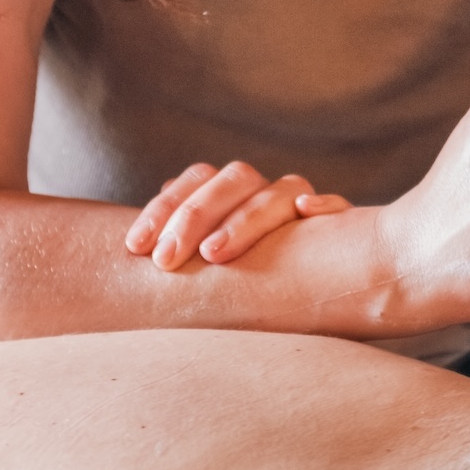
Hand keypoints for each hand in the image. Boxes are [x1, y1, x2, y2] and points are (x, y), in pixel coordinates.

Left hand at [125, 161, 351, 269]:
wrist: (325, 291)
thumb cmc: (241, 290)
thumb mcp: (204, 274)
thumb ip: (179, 256)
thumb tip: (127, 260)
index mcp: (232, 194)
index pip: (197, 179)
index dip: (163, 209)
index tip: (135, 248)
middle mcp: (267, 193)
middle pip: (234, 179)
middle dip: (194, 215)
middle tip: (164, 261)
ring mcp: (303, 208)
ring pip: (280, 192)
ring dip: (246, 218)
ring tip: (215, 254)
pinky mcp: (342, 231)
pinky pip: (338, 208)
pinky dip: (326, 205)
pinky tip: (308, 213)